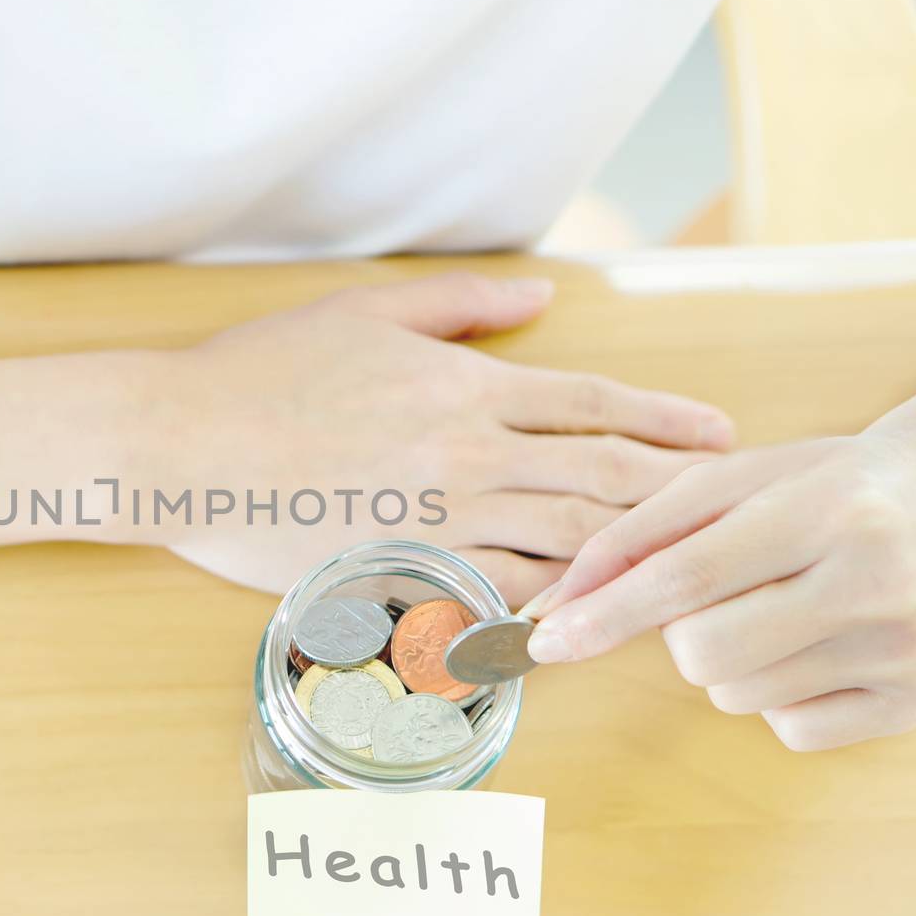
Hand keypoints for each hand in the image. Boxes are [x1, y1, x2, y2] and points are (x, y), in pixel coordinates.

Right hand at [154, 272, 734, 598]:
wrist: (181, 443)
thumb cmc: (260, 372)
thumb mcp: (363, 313)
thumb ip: (461, 304)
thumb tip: (541, 296)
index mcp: (462, 386)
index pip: (589, 404)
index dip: (662, 419)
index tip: (716, 435)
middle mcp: (466, 455)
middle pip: (599, 479)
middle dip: (676, 493)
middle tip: (734, 508)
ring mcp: (437, 521)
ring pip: (561, 544)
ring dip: (632, 556)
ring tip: (687, 566)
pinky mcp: (399, 572)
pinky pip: (495, 596)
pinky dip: (549, 606)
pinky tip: (588, 619)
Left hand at [523, 421, 915, 750]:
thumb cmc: (823, 489)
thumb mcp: (726, 485)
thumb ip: (631, 538)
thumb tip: (551, 609)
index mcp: (827, 511)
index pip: (686, 578)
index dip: (604, 614)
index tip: (544, 641)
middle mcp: (878, 581)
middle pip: (701, 654)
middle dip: (681, 631)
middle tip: (727, 592)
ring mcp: (906, 649)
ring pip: (736, 696)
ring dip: (729, 661)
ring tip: (784, 609)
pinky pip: (788, 731)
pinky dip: (778, 696)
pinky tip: (818, 643)